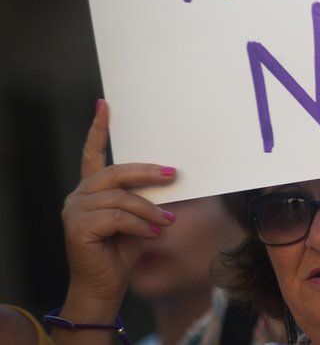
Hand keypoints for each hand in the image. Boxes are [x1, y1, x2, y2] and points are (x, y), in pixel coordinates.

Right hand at [61, 100, 177, 309]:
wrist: (106, 285)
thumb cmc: (123, 249)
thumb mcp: (139, 216)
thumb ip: (144, 196)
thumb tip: (170, 174)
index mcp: (92, 188)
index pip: (93, 153)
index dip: (98, 129)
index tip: (105, 105)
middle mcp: (79, 194)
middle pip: (117, 172)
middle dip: (148, 172)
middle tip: (175, 174)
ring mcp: (75, 209)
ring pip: (121, 198)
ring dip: (150, 210)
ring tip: (167, 222)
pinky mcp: (77, 226)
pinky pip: (118, 216)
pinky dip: (140, 225)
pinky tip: (153, 233)